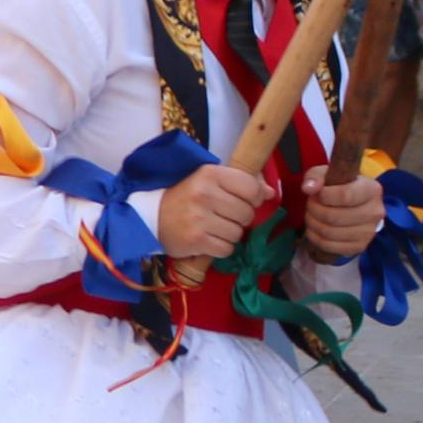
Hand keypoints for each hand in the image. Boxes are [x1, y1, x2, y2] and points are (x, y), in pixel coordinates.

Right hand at [159, 163, 276, 265]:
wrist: (151, 217)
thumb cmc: (185, 196)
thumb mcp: (209, 180)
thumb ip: (241, 182)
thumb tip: (271, 193)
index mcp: (210, 174)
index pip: (251, 187)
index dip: (255, 197)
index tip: (245, 201)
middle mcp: (205, 194)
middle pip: (247, 213)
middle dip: (241, 218)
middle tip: (224, 216)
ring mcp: (199, 218)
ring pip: (238, 233)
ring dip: (230, 234)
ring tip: (214, 228)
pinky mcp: (196, 240)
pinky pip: (227, 248)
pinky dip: (221, 247)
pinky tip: (209, 239)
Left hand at [301, 171, 384, 263]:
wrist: (354, 205)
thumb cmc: (340, 187)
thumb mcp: (327, 174)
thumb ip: (316, 176)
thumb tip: (309, 188)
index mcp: (372, 190)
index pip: (346, 196)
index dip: (324, 196)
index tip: (317, 193)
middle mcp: (375, 212)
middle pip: (334, 217)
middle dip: (314, 210)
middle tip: (310, 205)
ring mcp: (369, 232)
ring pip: (330, 232)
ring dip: (313, 224)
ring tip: (311, 216)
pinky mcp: (360, 246)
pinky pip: (330, 246)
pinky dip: (316, 238)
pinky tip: (315, 229)